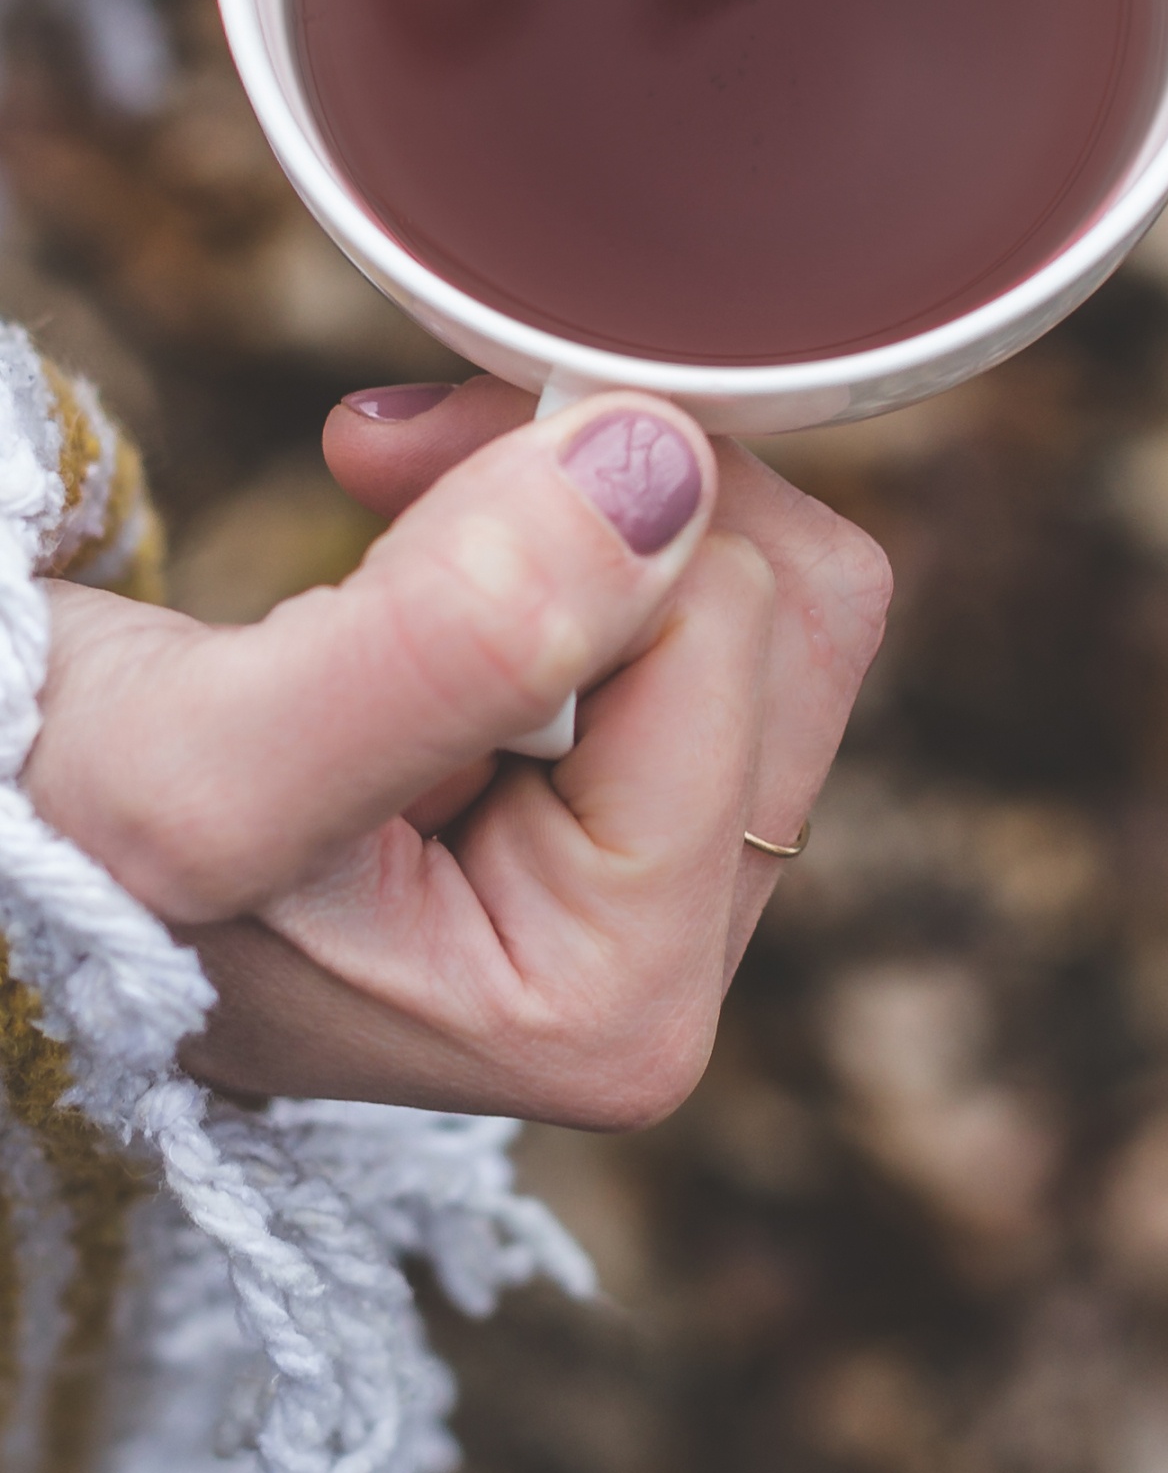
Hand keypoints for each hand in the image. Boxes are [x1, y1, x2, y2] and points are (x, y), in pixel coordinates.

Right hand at [23, 382, 890, 1122]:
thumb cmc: (61, 846)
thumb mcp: (209, 769)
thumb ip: (442, 642)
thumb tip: (665, 467)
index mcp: (612, 1004)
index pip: (729, 632)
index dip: (568, 500)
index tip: (376, 477)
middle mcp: (667, 966)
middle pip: (790, 614)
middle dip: (596, 488)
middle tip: (390, 472)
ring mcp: (652, 889)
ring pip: (760, 589)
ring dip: (575, 492)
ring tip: (389, 513)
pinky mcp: (618, 808)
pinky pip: (698, 594)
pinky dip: (567, 513)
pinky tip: (419, 539)